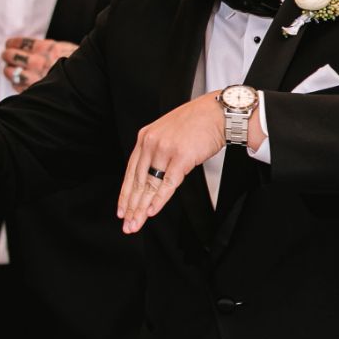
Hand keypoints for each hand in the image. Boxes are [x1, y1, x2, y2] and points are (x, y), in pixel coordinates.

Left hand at [1, 36, 76, 92]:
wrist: (87, 82)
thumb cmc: (77, 65)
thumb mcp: (68, 48)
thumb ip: (50, 46)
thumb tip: (31, 45)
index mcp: (49, 49)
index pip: (23, 43)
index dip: (14, 43)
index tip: (10, 44)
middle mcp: (41, 62)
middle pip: (14, 56)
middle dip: (8, 55)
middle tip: (7, 55)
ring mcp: (38, 78)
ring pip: (13, 73)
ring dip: (9, 70)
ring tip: (10, 69)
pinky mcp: (36, 90)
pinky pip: (19, 87)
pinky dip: (16, 83)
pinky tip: (19, 81)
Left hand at [116, 92, 224, 233]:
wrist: (217, 113)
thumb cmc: (197, 122)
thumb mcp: (167, 132)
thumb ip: (156, 150)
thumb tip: (151, 174)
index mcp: (145, 137)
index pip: (130, 171)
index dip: (125, 194)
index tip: (122, 210)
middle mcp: (151, 143)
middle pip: (137, 181)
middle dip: (132, 206)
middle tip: (127, 225)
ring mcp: (165, 150)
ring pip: (150, 185)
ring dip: (142, 208)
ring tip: (137, 224)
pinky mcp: (181, 157)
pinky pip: (167, 183)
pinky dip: (159, 200)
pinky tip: (152, 211)